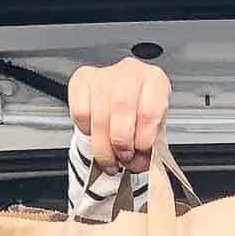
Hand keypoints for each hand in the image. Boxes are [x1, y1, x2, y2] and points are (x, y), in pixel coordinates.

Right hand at [68, 55, 170, 174]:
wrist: (125, 99)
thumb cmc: (142, 114)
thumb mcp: (155, 130)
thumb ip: (149, 147)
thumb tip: (137, 163)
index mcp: (155, 81)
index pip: (149, 110)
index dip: (143, 139)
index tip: (140, 152)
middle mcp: (130, 72)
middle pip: (122, 109)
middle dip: (121, 144)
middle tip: (124, 158)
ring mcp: (104, 74)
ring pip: (99, 117)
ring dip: (103, 148)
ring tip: (110, 159)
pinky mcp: (82, 80)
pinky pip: (80, 113)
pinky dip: (87, 132)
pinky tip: (97, 136)